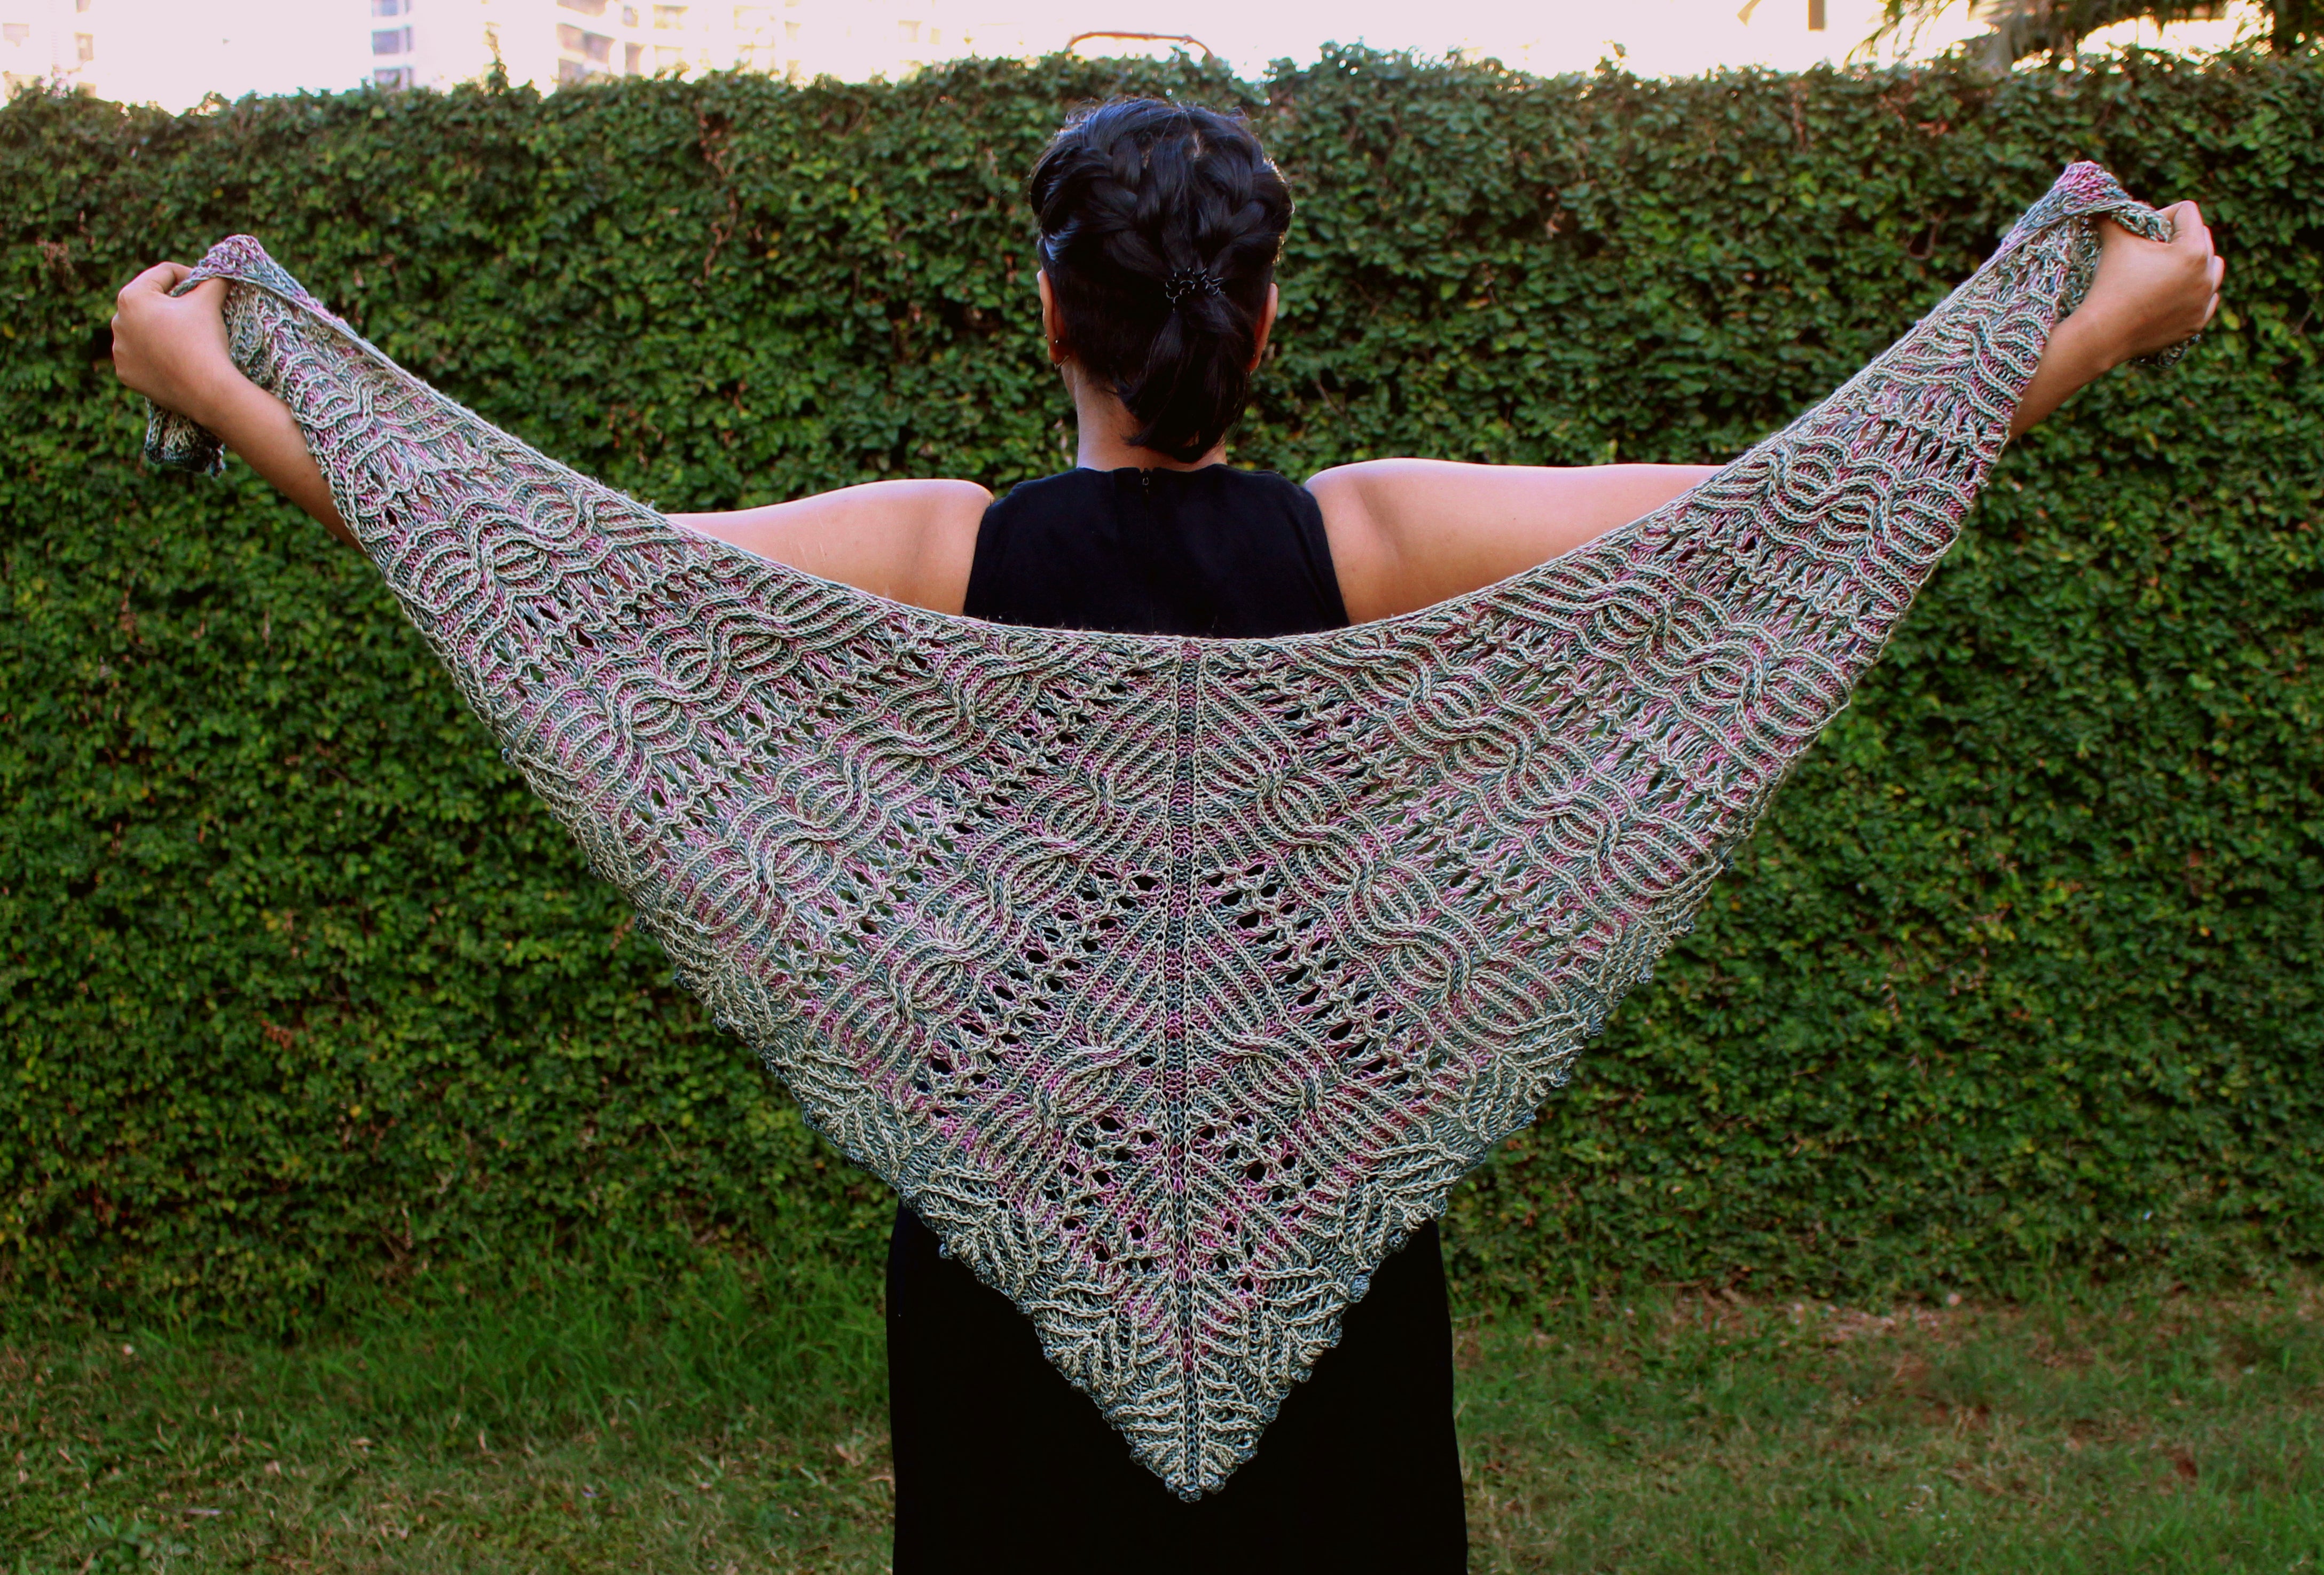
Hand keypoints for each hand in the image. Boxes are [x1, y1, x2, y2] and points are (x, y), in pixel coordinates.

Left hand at [110, 262, 241, 424]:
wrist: (205, 390)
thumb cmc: (204, 340)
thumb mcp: (210, 300)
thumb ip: (213, 279)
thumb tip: (220, 271)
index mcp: (131, 297)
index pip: (163, 274)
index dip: (189, 276)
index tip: (207, 287)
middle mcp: (117, 321)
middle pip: (150, 302)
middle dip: (172, 304)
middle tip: (198, 314)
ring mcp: (119, 350)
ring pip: (143, 330)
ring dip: (161, 329)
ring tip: (186, 339)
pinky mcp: (125, 373)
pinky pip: (140, 356)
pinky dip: (155, 355)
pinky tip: (174, 360)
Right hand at [2076, 201, 2223, 366]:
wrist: (2102, 335)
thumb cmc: (2109, 285)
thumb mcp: (2114, 241)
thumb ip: (2116, 213)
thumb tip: (2108, 200)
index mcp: (2193, 250)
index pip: (2187, 212)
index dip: (2162, 216)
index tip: (2143, 234)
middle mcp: (2207, 275)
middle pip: (2202, 237)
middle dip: (2179, 239)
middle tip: (2150, 254)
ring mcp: (2205, 301)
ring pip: (2213, 266)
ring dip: (2195, 263)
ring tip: (2166, 271)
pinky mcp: (2198, 322)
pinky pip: (2209, 297)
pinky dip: (2194, 292)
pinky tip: (2171, 295)